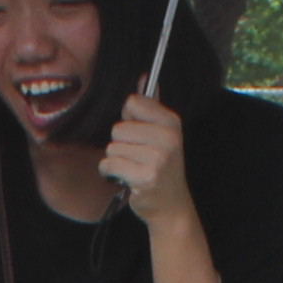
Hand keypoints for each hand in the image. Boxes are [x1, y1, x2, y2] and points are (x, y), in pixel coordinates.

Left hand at [99, 89, 193, 227]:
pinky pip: (110, 164)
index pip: (133, 103)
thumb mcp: (163, 134)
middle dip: (121, 144)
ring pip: (113, 147)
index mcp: (172, 122)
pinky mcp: (146, 176)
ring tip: (133, 169)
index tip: (138, 133)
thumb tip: (144, 76)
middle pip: (119, 128)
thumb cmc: (162, 168)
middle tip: (137, 158)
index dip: (128, 119)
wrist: (171, 206)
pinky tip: (125, 178)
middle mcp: (168, 138)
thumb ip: (151, 106)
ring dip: (117, 160)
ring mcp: (158, 158)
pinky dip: (111, 172)